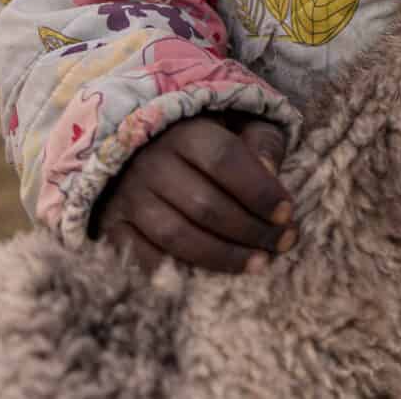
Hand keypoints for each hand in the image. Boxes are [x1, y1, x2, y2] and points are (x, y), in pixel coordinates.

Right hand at [90, 114, 295, 274]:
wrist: (141, 146)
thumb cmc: (205, 139)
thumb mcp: (238, 124)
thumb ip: (261, 141)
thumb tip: (271, 172)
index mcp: (185, 131)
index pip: (225, 159)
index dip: (259, 189)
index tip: (287, 213)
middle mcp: (151, 162)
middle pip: (205, 204)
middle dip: (251, 230)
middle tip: (283, 243)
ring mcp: (129, 197)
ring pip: (177, 236)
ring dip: (223, 256)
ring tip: (259, 264)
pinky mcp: (113, 226)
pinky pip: (144, 258)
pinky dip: (178, 271)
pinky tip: (210, 277)